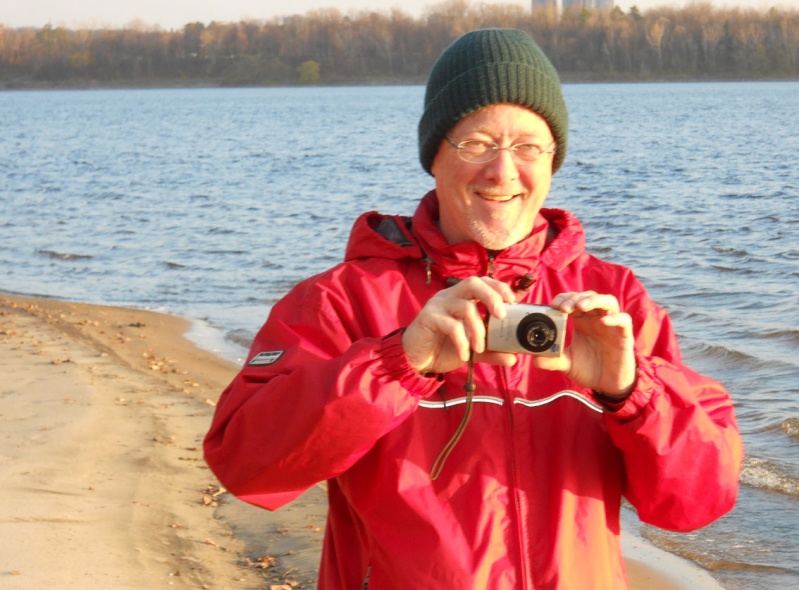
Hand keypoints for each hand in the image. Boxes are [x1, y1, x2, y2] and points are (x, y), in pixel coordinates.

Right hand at [402, 277, 517, 374]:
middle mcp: (450, 296)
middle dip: (492, 296)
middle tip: (501, 316)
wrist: (417, 360)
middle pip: (473, 283)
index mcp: (461, 297)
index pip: (482, 282)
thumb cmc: (443, 348)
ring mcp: (438, 304)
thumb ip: (491, 351)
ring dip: (478, 329)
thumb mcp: (472, 349)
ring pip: (465, 307)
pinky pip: (451, 325)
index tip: (512, 301)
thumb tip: (512, 358)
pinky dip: (462, 341)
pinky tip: (464, 355)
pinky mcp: (429, 317)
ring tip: (479, 348)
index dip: (499, 287)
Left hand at [534, 291, 635, 398]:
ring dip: (593, 300)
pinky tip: (604, 322)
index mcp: (581, 321)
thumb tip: (535, 359)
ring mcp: (611, 325)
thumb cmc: (589, 369)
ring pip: (607, 301)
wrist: (608, 385)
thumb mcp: (567, 364)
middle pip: (588, 296)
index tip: (553, 306)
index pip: (573, 300)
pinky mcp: (624, 335)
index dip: (564, 298)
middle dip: (575, 298)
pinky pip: (624, 320)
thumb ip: (552, 360)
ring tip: (581, 307)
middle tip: (564, 308)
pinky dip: (615, 317)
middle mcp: (596, 319)